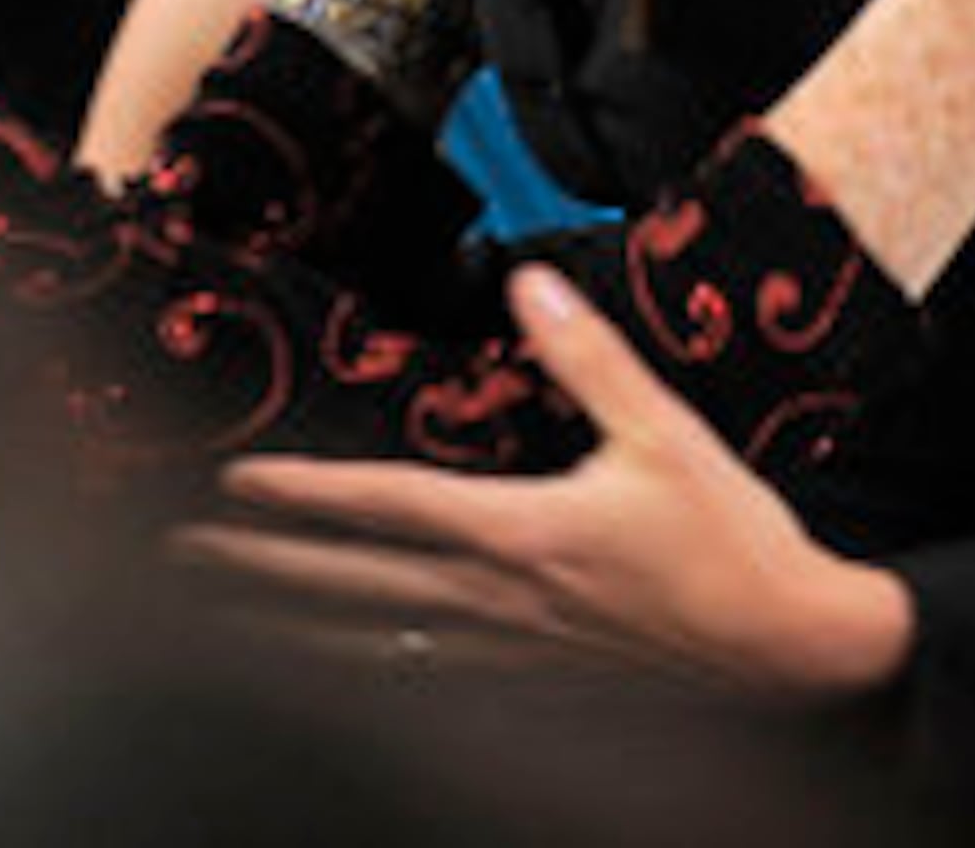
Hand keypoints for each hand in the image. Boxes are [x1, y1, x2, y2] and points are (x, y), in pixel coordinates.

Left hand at [179, 264, 914, 701]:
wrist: (792, 654)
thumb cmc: (733, 544)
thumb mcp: (664, 432)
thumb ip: (589, 356)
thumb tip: (531, 283)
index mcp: (524, 531)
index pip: (386, 507)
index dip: (304, 496)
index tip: (234, 487)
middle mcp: (501, 601)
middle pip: (352, 586)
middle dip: (260, 572)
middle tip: (182, 561)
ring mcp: (514, 656)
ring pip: (374, 647)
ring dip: (292, 632)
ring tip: (224, 621)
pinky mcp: (537, 690)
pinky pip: (428, 687)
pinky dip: (365, 679)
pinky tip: (332, 678)